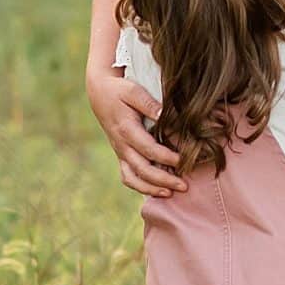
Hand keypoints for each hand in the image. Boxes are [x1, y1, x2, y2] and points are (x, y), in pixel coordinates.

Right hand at [87, 68, 184, 195]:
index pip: (148, 149)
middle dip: (163, 180)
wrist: (99, 94)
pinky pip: (128, 177)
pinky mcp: (121, 156)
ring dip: (151, 188)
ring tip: (170, 193)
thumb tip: (164, 115)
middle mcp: (122, 145)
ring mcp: (120, 152)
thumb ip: (149, 104)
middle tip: (184, 186)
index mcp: (126, 130)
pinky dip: (141, 187)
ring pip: (133, 178)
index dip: (166, 158)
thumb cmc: (119, 91)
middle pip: (142, 170)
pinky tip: (157, 190)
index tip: (183, 161)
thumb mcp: (133, 91)